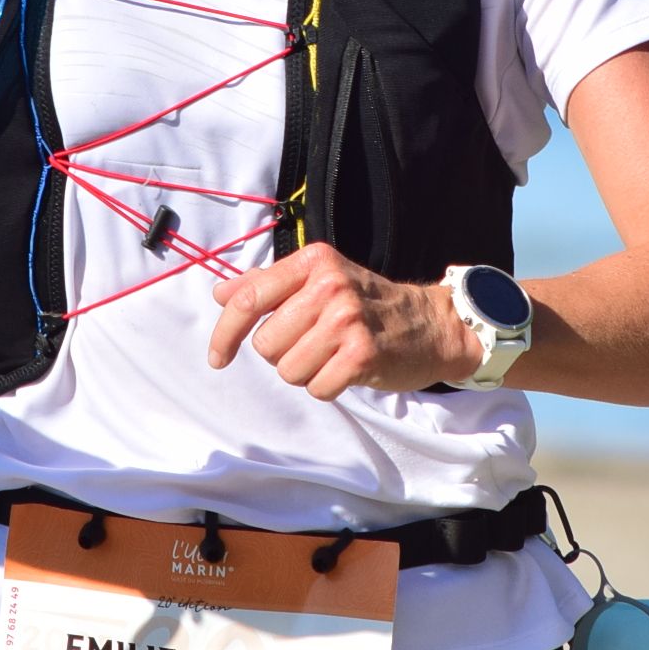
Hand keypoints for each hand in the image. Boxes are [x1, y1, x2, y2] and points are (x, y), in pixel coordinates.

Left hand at [207, 245, 481, 399]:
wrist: (431, 324)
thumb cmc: (368, 304)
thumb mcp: (321, 279)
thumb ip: (270, 284)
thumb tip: (221, 294)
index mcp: (314, 262)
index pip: (248, 300)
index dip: (224, 333)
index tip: (218, 357)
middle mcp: (330, 286)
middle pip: (266, 344)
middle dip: (283, 353)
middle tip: (314, 344)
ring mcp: (348, 320)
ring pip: (288, 370)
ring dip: (306, 372)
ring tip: (332, 355)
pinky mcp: (363, 355)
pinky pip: (316, 387)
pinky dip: (327, 386)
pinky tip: (346, 370)